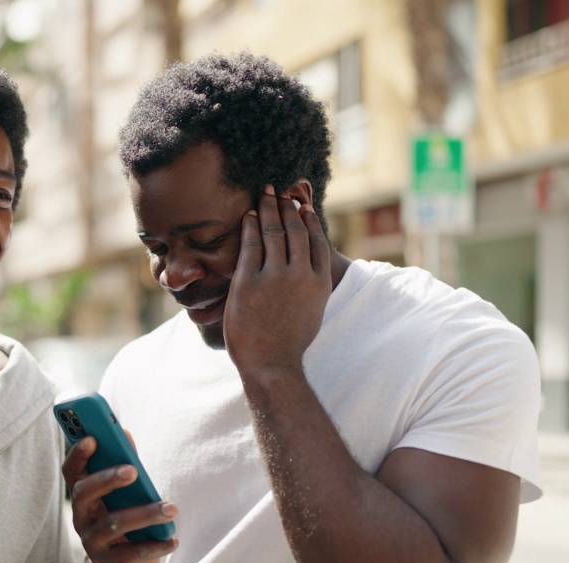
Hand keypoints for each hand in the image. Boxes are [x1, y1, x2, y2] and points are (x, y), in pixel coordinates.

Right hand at [63, 436, 177, 562]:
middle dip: (107, 479)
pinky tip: (172, 540)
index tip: (93, 438)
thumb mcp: (128, 495)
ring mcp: (91, 544)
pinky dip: (155, 546)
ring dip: (145, 513)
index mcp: (84, 497)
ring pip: (113, 524)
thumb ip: (126, 465)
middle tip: (133, 470)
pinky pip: (130, 554)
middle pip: (84, 494)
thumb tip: (124, 433)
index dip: (77, 455)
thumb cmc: (131, 525)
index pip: (72, 472)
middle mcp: (81, 519)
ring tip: (171, 508)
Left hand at [223, 184, 330, 372]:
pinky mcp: (250, 282)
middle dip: (287, 206)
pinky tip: (249, 216)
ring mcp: (275, 278)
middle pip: (296, 230)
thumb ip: (310, 287)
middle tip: (280, 190)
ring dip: (269, 208)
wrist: (270, 364)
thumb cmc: (289, 343)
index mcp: (320, 283)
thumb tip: (306, 272)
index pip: (317, 241)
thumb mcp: (311, 312)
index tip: (302, 205)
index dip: (309, 219)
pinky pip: (251, 245)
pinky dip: (251, 227)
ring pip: (274, 232)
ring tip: (264, 194)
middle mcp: (301, 276)